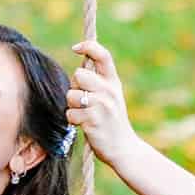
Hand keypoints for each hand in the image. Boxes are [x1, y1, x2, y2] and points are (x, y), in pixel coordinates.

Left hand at [67, 39, 135, 166]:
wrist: (124, 148)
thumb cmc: (112, 121)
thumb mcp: (111, 97)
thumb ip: (98, 83)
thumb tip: (78, 72)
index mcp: (114, 82)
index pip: (103, 55)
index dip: (88, 46)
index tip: (75, 48)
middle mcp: (109, 91)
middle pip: (79, 74)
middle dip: (75, 87)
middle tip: (83, 100)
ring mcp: (102, 105)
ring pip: (71, 95)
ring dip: (72, 106)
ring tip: (85, 115)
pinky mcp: (93, 120)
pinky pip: (70, 113)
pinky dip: (73, 120)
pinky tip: (85, 125)